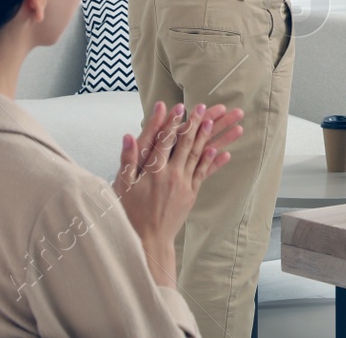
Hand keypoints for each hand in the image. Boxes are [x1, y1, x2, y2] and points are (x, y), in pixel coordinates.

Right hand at [114, 101, 243, 284]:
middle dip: (195, 123)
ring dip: (209, 136)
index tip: (180, 106)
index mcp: (154, 170)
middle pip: (186, 143)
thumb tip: (128, 135)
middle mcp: (171, 174)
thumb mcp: (123, 185)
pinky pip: (204, 173)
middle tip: (204, 107)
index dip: (172, 122)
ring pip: (199, 155)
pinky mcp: (191, 193)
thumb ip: (128, 158)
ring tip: (217, 120)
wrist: (149, 238)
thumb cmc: (131, 212)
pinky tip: (221, 150)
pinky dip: (213, 161)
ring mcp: (184, 184)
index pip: (165, 140)